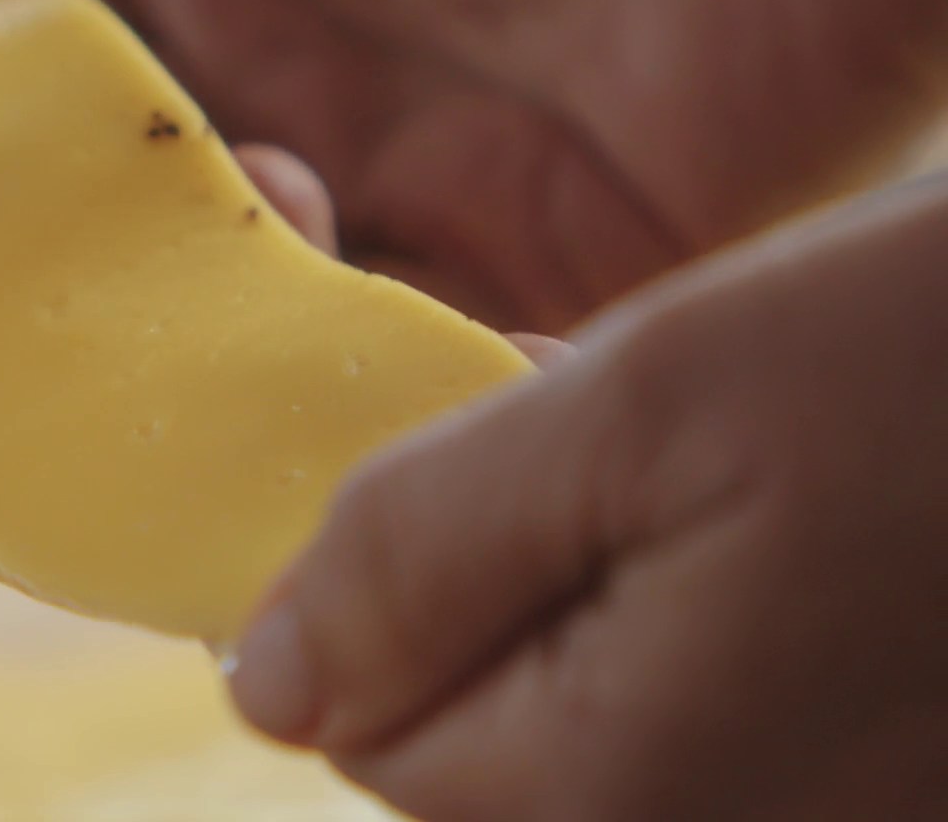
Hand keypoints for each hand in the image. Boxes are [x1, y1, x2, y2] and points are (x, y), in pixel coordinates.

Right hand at [0, 0, 947, 332]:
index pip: (29, 79)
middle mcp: (282, 75)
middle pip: (126, 230)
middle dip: (74, 279)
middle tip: (39, 294)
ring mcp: (414, 171)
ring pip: (258, 316)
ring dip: (206, 343)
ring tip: (184, 317)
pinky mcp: (560, 248)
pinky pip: (434, 358)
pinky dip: (364, 398)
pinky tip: (304, 400)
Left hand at [225, 172, 947, 820]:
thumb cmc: (933, 365)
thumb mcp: (642, 414)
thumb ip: (419, 554)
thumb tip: (262, 682)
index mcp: (620, 798)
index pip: (364, 721)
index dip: (348, 565)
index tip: (401, 407)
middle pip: (467, 713)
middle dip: (456, 547)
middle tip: (528, 383)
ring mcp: (800, 802)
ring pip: (570, 688)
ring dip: (553, 541)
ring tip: (638, 410)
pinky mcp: (857, 763)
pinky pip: (674, 681)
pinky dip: (646, 563)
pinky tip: (702, 452)